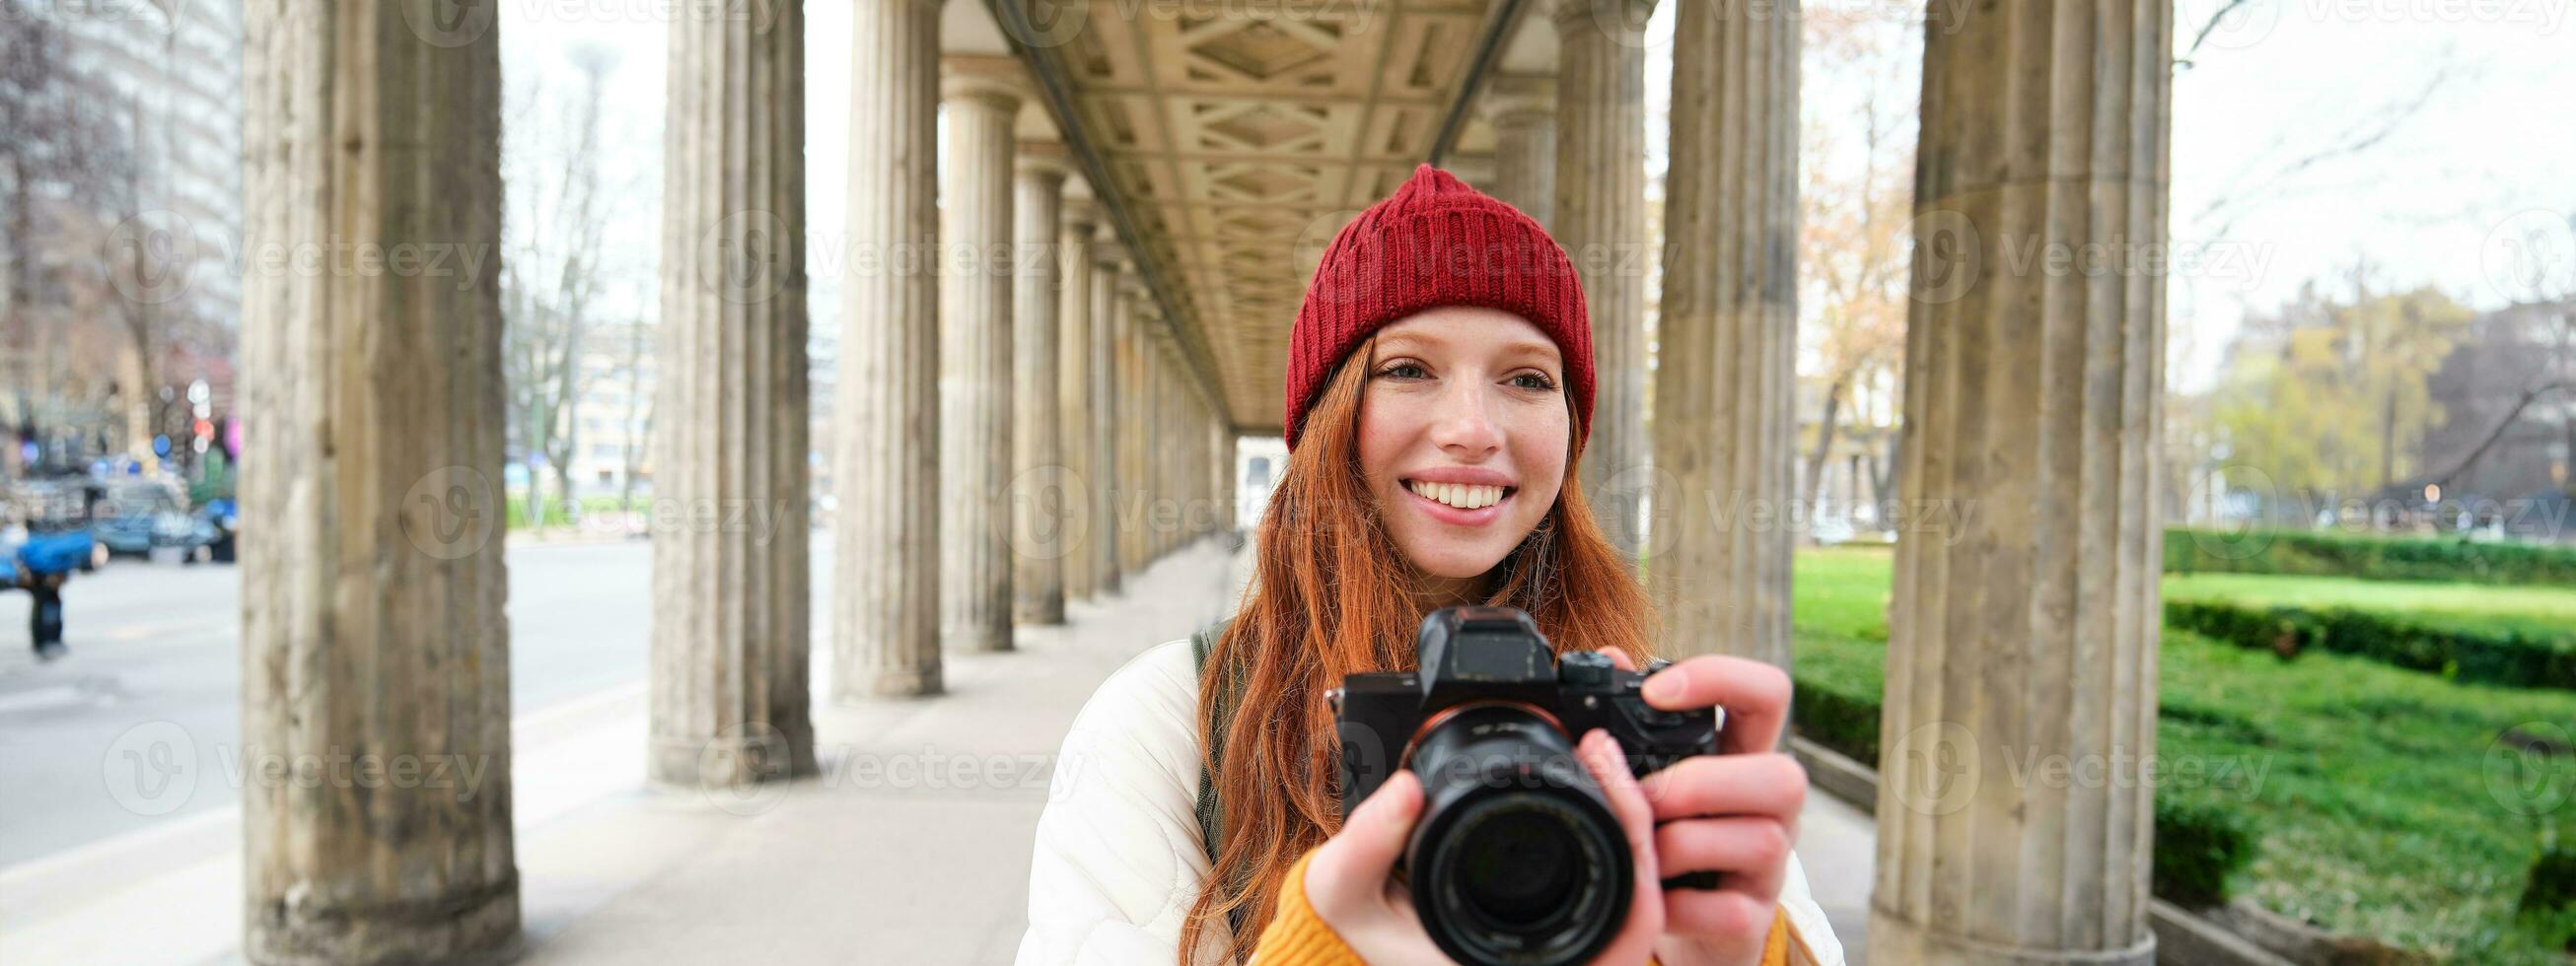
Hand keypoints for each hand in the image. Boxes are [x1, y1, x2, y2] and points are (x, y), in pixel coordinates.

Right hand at [1302, 731, 1671, 963]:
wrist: (1353, 940)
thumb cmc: (1357, 928)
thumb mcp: (1344, 886)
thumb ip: (1368, 842)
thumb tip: (1409, 789)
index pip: (1626, 923)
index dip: (1634, 840)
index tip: (1603, 759)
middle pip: (1644, 902)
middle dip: (1639, 818)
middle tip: (1604, 748)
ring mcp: (1559, 952)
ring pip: (1632, 896)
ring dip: (1627, 826)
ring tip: (1598, 756)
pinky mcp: (1555, 929)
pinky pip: (1608, 892)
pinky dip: (1609, 840)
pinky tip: (1589, 788)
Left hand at [1597, 648, 1806, 965]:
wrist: (1689, 924)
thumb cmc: (1670, 831)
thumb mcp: (1655, 772)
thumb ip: (1632, 719)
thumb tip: (1607, 657)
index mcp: (1744, 755)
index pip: (1768, 693)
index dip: (1721, 678)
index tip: (1655, 692)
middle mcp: (1771, 806)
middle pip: (1786, 775)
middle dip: (1703, 782)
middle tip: (1645, 797)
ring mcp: (1769, 866)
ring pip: (1761, 841)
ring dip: (1684, 844)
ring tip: (1640, 851)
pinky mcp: (1751, 919)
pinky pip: (1732, 910)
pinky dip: (1683, 905)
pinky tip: (1652, 901)